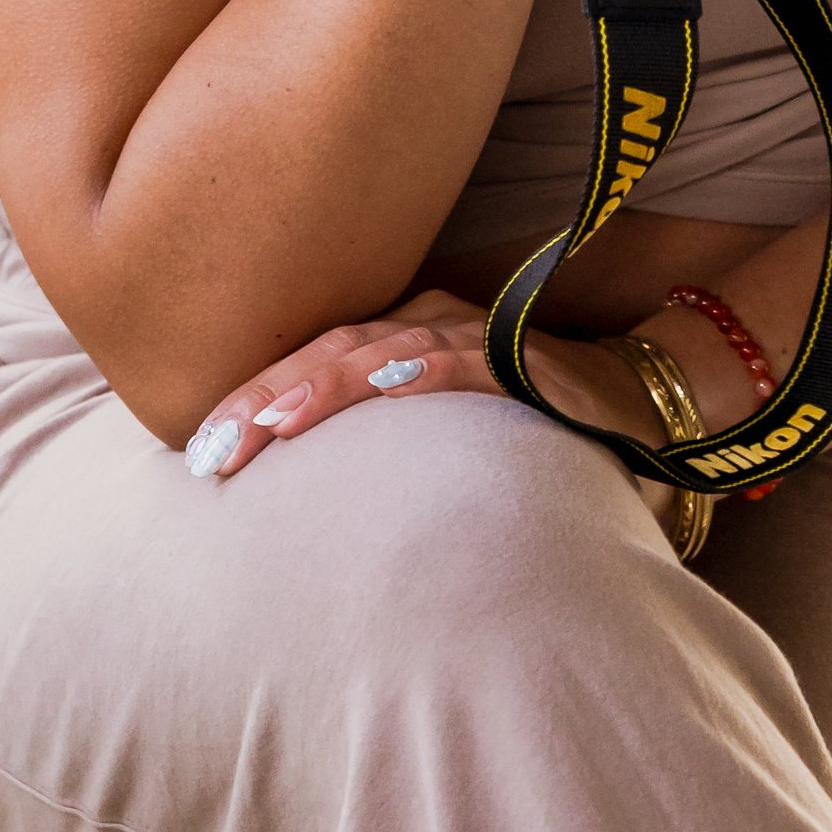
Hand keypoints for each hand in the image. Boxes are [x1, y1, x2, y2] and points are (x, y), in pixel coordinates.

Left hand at [182, 289, 662, 487]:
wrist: (632, 398)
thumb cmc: (525, 421)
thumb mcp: (440, 434)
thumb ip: (385, 450)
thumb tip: (313, 508)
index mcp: (401, 334)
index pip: (310, 359)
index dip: (251, 397)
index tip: (198, 448)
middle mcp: (427, 324)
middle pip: (327, 350)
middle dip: (263, 397)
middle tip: (211, 448)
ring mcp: (471, 337)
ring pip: (378, 350)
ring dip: (320, 386)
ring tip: (269, 425)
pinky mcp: (516, 360)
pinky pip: (456, 360)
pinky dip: (411, 372)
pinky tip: (375, 388)